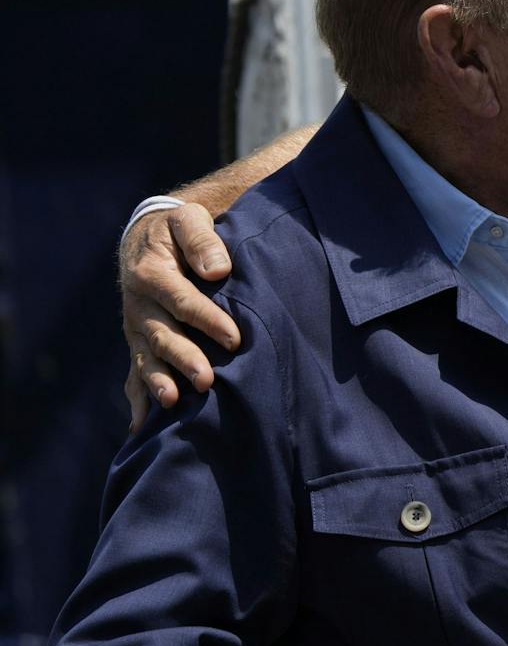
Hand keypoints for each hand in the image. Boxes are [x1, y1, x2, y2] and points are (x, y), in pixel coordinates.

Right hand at [120, 204, 239, 429]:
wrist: (148, 236)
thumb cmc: (178, 229)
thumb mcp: (188, 220)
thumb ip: (202, 240)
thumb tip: (218, 269)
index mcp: (151, 273)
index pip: (181, 300)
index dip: (207, 319)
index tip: (234, 338)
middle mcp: (139, 304)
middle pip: (162, 335)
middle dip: (184, 358)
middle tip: (207, 380)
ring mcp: (136, 326)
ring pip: (146, 358)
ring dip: (159, 381)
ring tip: (174, 402)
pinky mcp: (138, 341)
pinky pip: (134, 371)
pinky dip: (138, 397)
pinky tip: (142, 426)